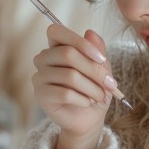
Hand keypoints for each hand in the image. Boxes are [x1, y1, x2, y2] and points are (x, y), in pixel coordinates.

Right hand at [32, 25, 118, 148]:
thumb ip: (97, 50)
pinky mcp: (40, 95)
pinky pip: (65, 93)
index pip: (56, 31)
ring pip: (69, 76)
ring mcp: (39, 77)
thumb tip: (90, 33)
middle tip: (110, 84)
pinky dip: (83, 99)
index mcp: (56, 47)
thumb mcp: (102, 68)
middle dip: (94, 70)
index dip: (79, 41)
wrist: (89, 118)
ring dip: (92, 88)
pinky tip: (88, 103)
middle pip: (68, 54)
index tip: (101, 58)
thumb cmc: (94, 89)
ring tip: (101, 96)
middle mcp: (43, 59)